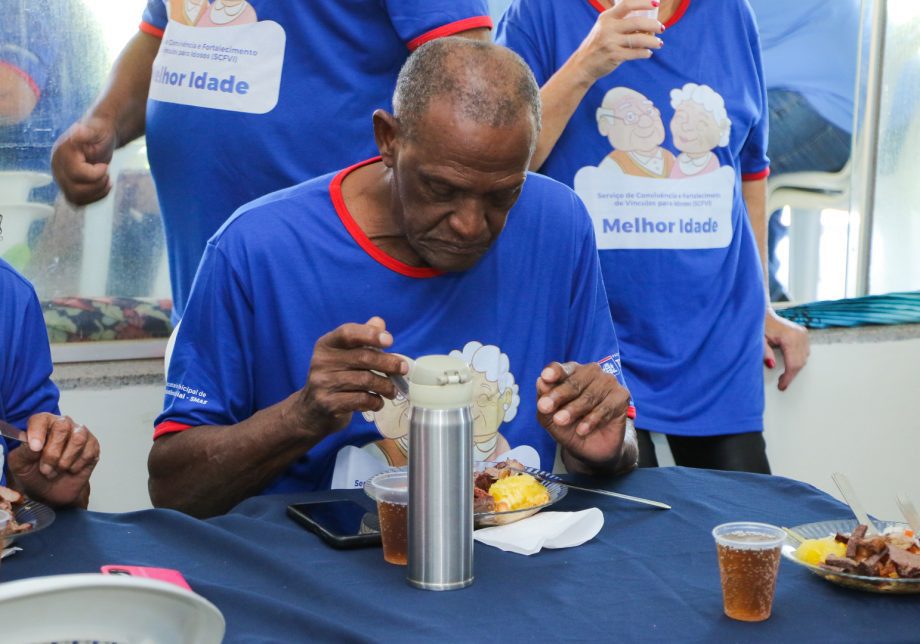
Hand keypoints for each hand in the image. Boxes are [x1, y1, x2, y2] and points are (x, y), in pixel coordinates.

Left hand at [7, 413, 99, 507]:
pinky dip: (77, 466)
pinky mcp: (93, 446)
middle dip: (53, 452)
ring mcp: (80, 434)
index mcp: (42, 425)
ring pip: (78, 439)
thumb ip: (23, 453)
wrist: (52, 492)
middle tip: (45, 469)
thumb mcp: (20, 466)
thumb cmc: (35, 474)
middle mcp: (63, 425)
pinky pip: (88, 452)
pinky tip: (70, 469)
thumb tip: (32, 445)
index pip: (41, 419)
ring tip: (58, 470)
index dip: (38, 432)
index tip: (35, 449)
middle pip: (62, 427)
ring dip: (65, 460)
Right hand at [51, 116, 116, 204]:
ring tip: (107, 180)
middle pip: (75, 190)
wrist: (99, 139)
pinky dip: (93, 198)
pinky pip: (78, 202)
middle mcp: (57, 168)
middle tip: (107, 173)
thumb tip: (78, 130)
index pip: (76, 174)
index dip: (95, 174)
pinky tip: (103, 187)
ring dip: (96, 193)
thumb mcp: (97, 130)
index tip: (105, 166)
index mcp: (61, 153)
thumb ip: (88, 132)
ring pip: (75, 198)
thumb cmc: (99, 134)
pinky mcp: (68, 187)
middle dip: (97, 185)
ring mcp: (61, 179)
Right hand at [293, 317, 408, 436]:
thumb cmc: (335, 378)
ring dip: (385, 386)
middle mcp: (321, 362)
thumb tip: (379, 322)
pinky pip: (361, 400)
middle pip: (363, 357)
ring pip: (365, 380)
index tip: (390, 341)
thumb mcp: (344, 356)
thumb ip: (361, 338)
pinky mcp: (328, 404)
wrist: (312, 410)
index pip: (348, 333)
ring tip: (392, 390)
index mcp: (326, 345)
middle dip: (389, 363)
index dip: (370, 334)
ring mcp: (323, 384)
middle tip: (403, 369)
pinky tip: (378, 402)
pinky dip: (375, 401)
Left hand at [535, 361, 633, 472]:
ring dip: (573, 409)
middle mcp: (591, 373)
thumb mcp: (550, 417)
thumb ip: (544, 400)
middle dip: (559, 395)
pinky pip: (606, 407)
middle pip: (574, 382)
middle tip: (545, 407)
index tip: (545, 377)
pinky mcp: (622, 396)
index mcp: (571, 372)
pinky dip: (592, 419)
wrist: (591, 449)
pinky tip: (582, 430)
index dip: (554, 373)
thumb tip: (540, 382)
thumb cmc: (569, 427)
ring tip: (560, 421)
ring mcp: (608, 382)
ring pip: (589, 395)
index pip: (561, 369)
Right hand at [570, 0, 663, 83]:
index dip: (644, 2)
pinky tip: (648, 53)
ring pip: (639, 39)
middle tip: (661, 28)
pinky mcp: (614, 56)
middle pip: (637, 22)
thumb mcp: (604, 28)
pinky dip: (645, 53)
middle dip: (653, 25)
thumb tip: (648, 21)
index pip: (627, 4)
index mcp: (606, 17)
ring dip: (652, 41)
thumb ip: (621, 22)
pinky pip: (636, 53)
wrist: (583, 64)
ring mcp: (610, 42)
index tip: (656, 3)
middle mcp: (608, 28)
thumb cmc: (598, 45)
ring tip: (658, 43)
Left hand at [764, 310, 809, 390]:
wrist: (763, 312)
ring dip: (795, 368)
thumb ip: (764, 353)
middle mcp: (799, 335)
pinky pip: (805, 351)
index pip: (793, 364)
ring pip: (804, 358)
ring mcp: (803, 333)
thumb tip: (771, 365)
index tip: (782, 385)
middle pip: (800, 362)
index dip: (788, 377)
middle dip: (791, 374)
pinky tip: (788, 363)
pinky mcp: (803, 333)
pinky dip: (798, 359)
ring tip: (783, 374)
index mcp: (790, 337)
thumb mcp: (758, 340)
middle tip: (781, 382)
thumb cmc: (759, 325)